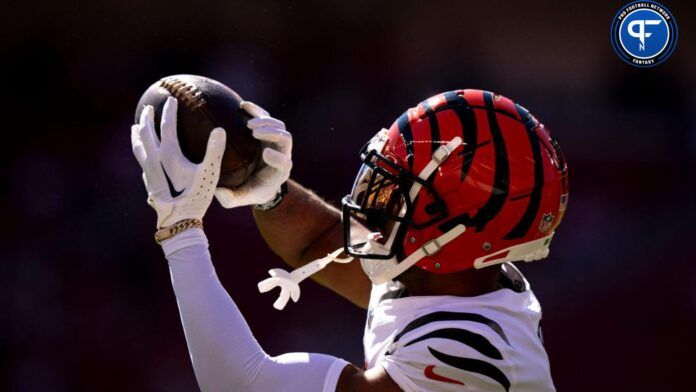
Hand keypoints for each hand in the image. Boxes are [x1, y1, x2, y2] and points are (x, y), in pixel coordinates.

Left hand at [131, 97, 226, 227]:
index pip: (167, 127)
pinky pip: (142, 162)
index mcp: (168, 155)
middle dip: (147, 119)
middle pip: (146, 134)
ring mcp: (149, 173)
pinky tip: (143, 155)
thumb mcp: (210, 173)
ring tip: (135, 127)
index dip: (169, 111)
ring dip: (137, 136)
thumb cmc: (197, 197)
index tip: (171, 99)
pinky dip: (140, 152)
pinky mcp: (149, 183)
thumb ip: (214, 151)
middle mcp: (154, 161)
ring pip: (139, 149)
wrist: (180, 221)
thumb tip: (219, 130)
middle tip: (147, 108)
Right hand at [214, 101, 291, 208]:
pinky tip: (243, 106)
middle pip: (285, 140)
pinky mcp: (267, 131)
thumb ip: (230, 198)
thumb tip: (218, 192)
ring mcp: (275, 142)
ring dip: (266, 122)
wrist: (256, 180)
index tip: (265, 154)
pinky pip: (266, 117)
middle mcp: (281, 154)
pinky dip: (257, 111)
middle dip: (272, 134)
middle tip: (254, 132)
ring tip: (249, 124)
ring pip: (279, 126)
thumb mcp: (239, 198)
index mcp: (279, 172)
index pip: (285, 163)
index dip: (278, 158)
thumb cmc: (249, 191)